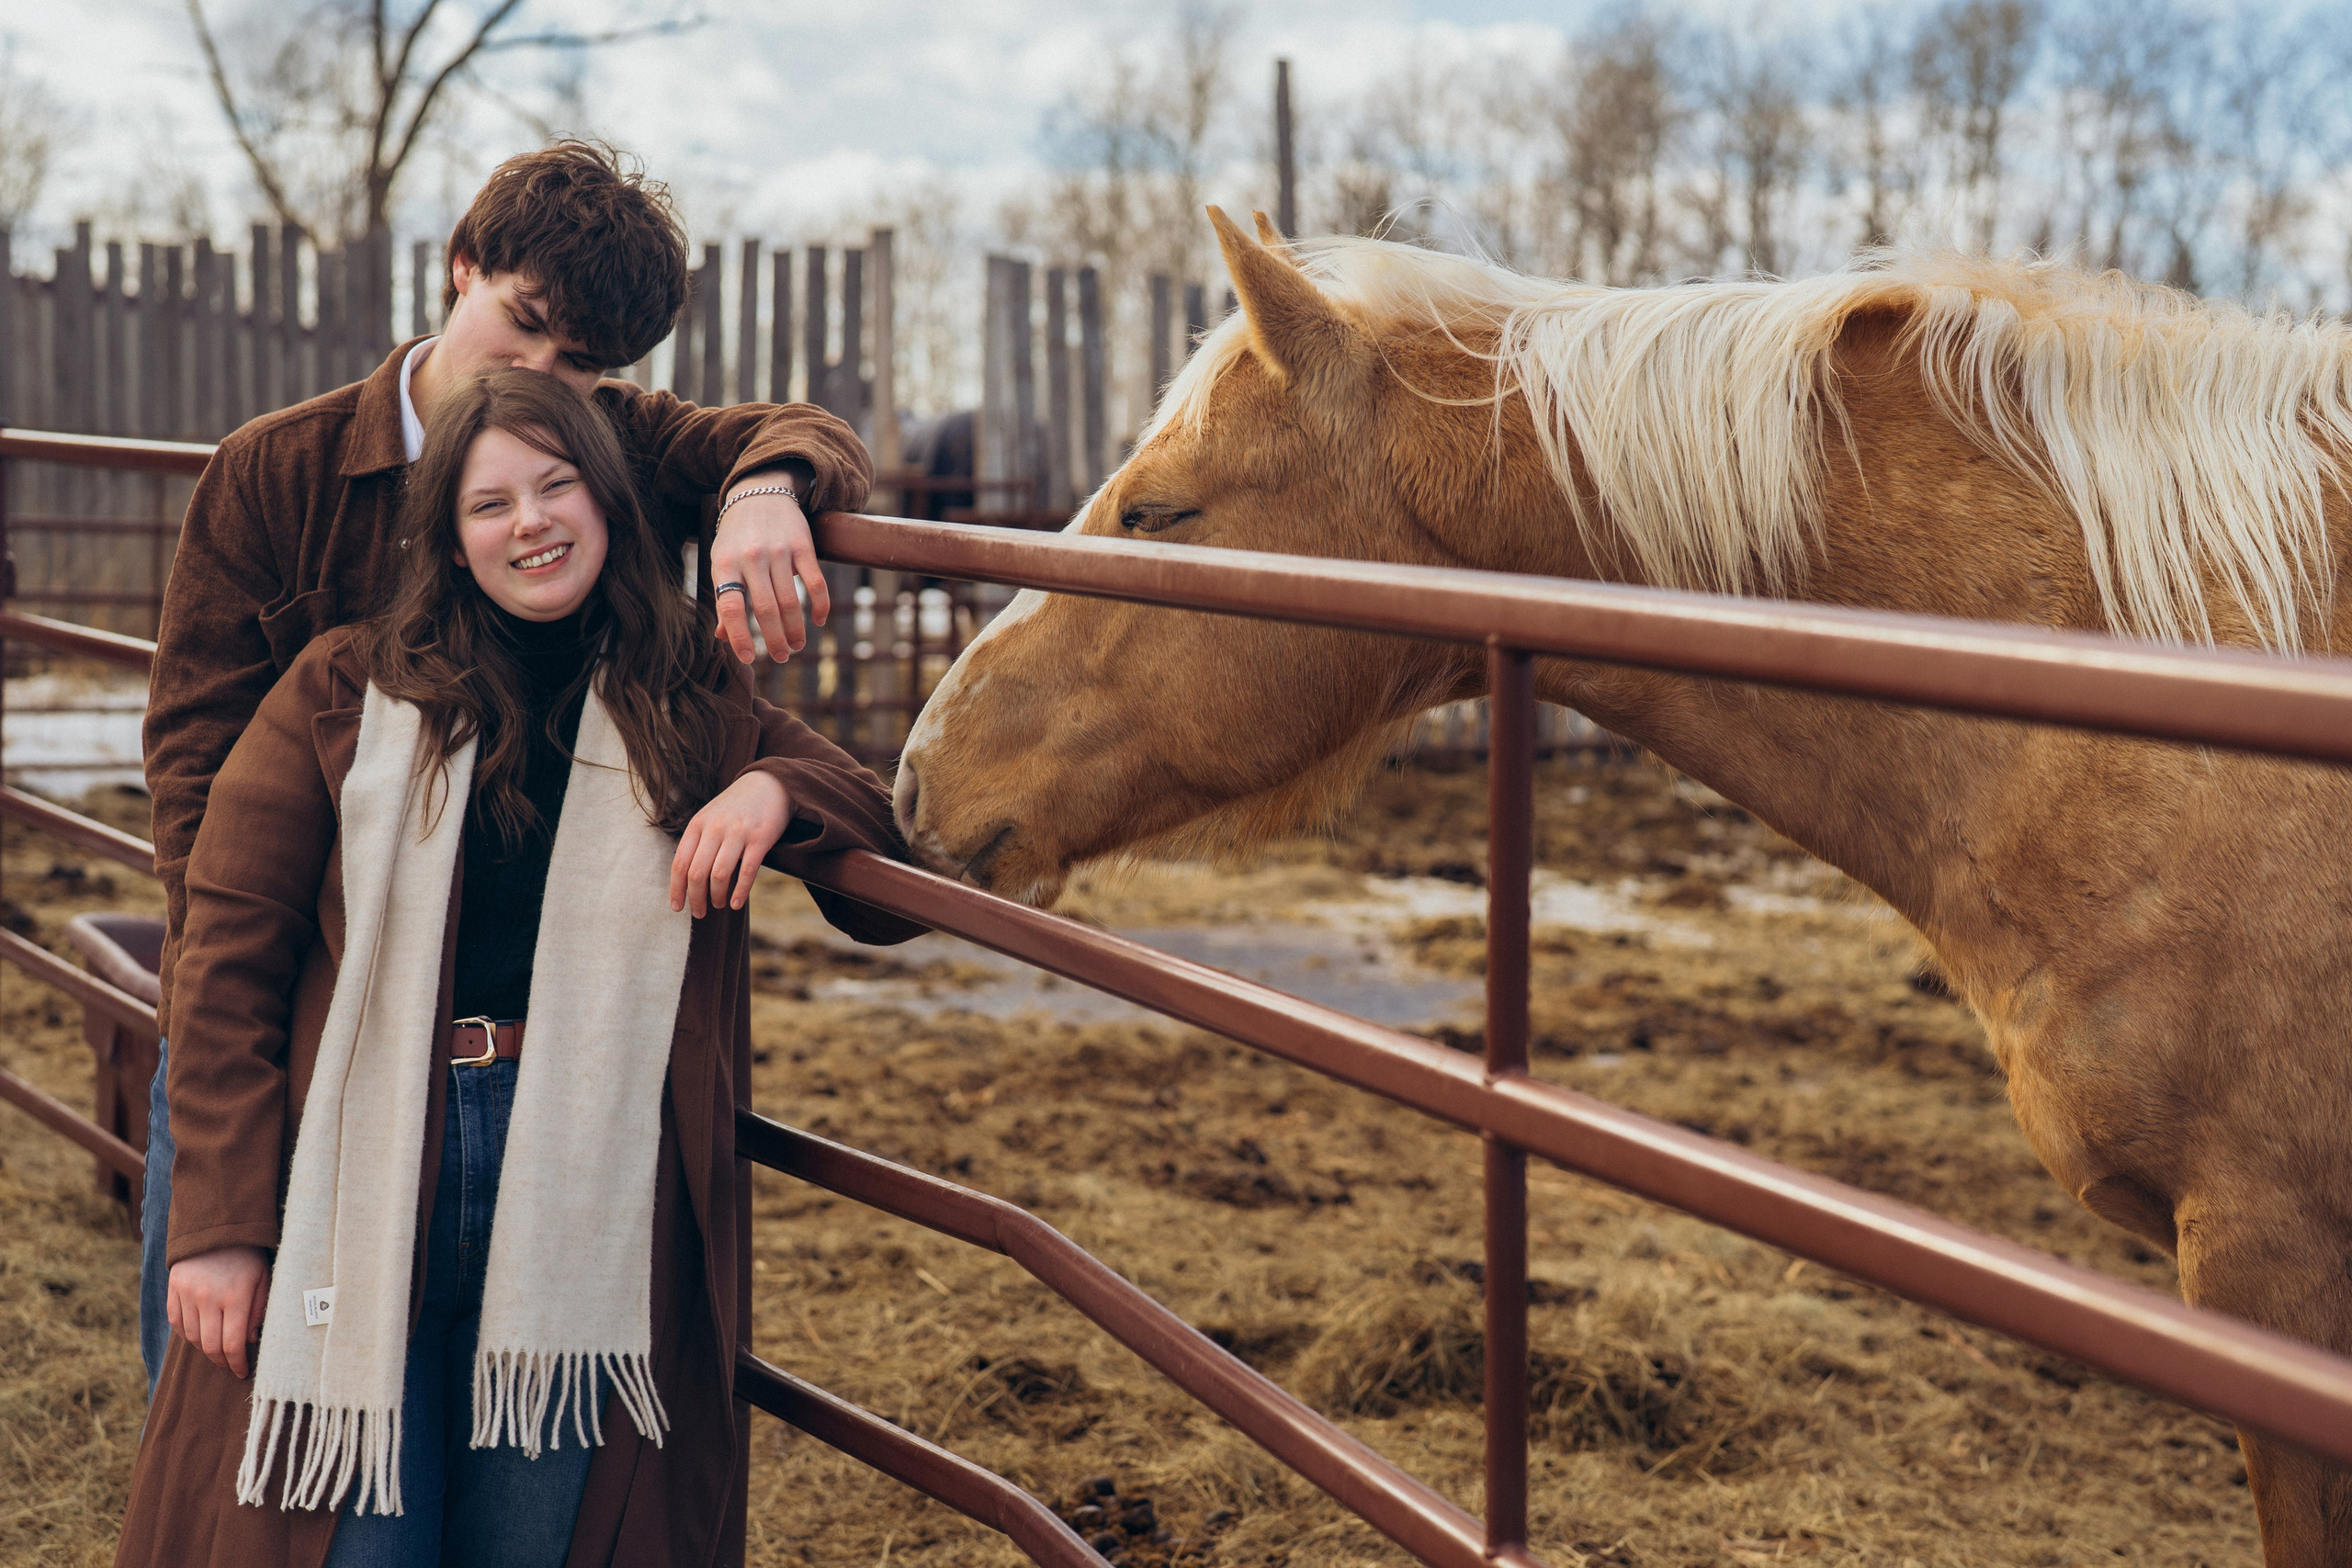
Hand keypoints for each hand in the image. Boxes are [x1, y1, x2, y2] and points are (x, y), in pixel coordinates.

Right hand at [167, 1244, 270, 1378]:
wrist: (216, 1227)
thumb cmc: (248, 1255)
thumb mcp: (264, 1278)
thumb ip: (258, 1310)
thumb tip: (250, 1340)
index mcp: (235, 1297)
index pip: (232, 1344)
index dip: (237, 1363)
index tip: (243, 1372)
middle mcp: (208, 1299)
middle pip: (210, 1346)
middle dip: (222, 1361)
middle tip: (231, 1365)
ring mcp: (187, 1295)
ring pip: (192, 1338)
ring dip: (206, 1349)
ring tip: (218, 1349)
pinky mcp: (173, 1291)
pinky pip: (176, 1324)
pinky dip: (188, 1335)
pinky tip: (201, 1335)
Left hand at [671, 769, 791, 915]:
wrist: (770, 783)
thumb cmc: (737, 806)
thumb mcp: (710, 817)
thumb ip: (699, 842)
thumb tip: (688, 879)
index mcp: (697, 824)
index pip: (680, 863)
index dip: (676, 889)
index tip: (677, 907)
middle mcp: (714, 828)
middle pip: (696, 873)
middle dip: (695, 899)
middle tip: (699, 912)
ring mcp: (737, 833)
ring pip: (719, 875)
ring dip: (716, 897)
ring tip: (718, 905)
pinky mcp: (760, 838)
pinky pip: (747, 871)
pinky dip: (740, 892)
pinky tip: (737, 903)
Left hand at [710, 484, 828, 663]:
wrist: (759, 493)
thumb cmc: (736, 537)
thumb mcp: (722, 563)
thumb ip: (723, 599)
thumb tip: (723, 638)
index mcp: (725, 564)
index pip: (731, 607)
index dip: (739, 636)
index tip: (749, 658)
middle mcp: (751, 558)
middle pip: (765, 609)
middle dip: (774, 639)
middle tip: (780, 657)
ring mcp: (778, 551)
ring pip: (790, 600)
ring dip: (796, 629)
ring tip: (797, 645)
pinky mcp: (802, 545)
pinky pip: (815, 582)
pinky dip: (819, 605)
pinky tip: (818, 621)